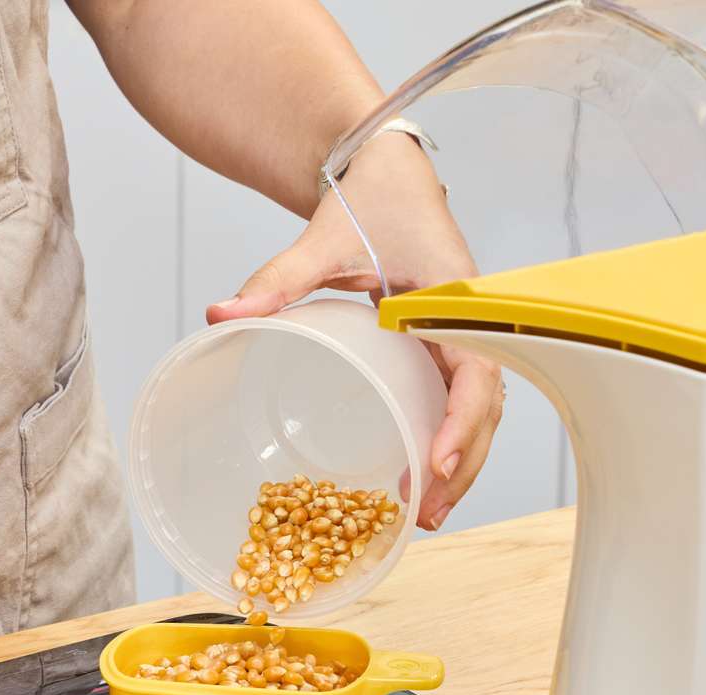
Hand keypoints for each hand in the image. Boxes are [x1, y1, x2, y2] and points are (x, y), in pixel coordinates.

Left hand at [207, 134, 504, 530]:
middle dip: (462, 464)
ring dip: (459, 461)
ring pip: (479, 409)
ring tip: (424, 513)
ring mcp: (463, 335)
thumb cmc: (367, 197)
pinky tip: (423, 474)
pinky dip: (448, 437)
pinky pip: (459, 397)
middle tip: (425, 514)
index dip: (463, 423)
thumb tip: (220, 315)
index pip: (478, 373)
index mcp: (455, 298)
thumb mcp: (322, 240)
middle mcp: (470, 322)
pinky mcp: (446, 342)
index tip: (436, 465)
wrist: (387, 168)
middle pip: (486, 407)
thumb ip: (276, 279)